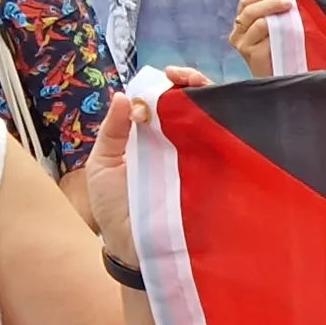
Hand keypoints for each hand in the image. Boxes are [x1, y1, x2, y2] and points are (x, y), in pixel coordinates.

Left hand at [87, 68, 214, 270]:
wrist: (129, 248)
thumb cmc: (114, 209)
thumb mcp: (103, 164)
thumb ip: (112, 131)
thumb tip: (123, 95)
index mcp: (149, 137)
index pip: (164, 102)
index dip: (168, 85)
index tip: (166, 77)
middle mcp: (175, 144)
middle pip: (191, 105)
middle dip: (192, 83)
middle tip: (181, 78)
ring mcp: (195, 159)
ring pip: (210, 121)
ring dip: (208, 99)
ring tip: (197, 88)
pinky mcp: (211, 177)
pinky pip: (222, 149)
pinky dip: (223, 128)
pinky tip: (214, 116)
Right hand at [227, 0, 295, 77]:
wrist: (282, 78)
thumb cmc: (281, 51)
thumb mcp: (274, 28)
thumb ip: (274, 13)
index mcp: (241, 24)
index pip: (245, 1)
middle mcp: (238, 34)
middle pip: (250, 9)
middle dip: (270, 2)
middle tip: (288, 3)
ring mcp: (243, 45)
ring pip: (258, 21)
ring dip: (276, 13)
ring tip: (290, 12)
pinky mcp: (253, 55)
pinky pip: (265, 34)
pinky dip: (277, 28)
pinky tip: (287, 29)